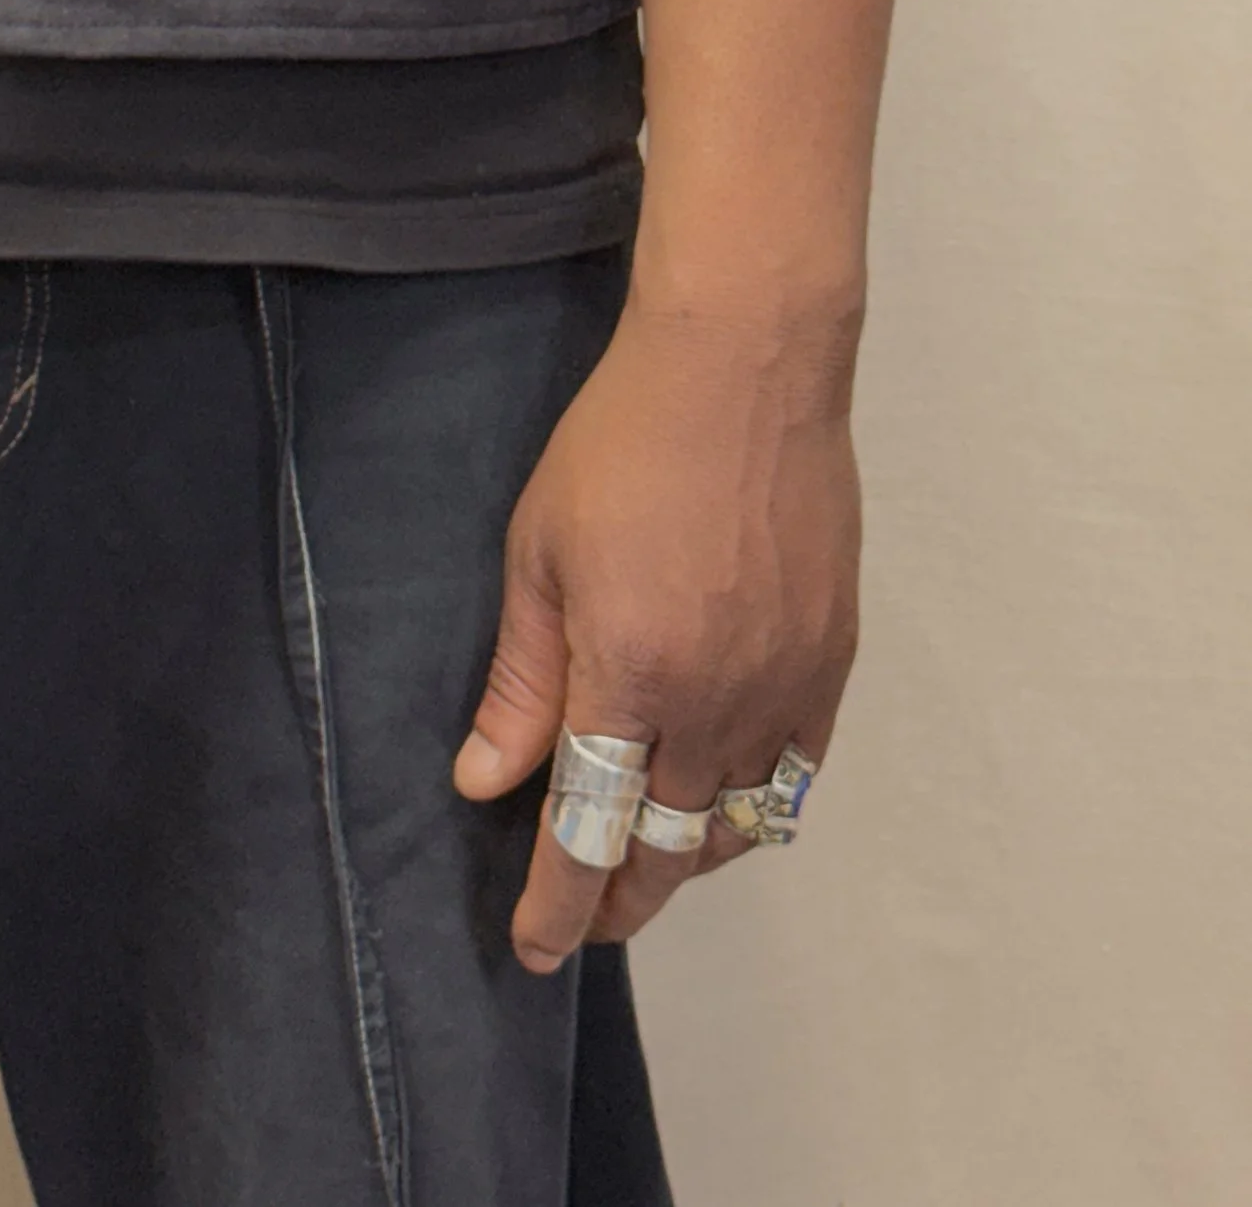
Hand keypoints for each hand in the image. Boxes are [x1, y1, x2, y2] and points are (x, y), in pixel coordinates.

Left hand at [452, 289, 860, 970]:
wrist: (742, 370)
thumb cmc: (624, 442)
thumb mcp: (538, 553)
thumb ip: (520, 678)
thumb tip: (486, 780)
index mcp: (630, 674)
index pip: (589, 828)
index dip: (558, 901)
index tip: (532, 946)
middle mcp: (715, 699)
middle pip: (669, 848)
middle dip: (619, 898)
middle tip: (582, 919)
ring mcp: (784, 684)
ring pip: (736, 824)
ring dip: (687, 862)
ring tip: (643, 865)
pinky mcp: (830, 660)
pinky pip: (795, 773)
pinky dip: (752, 809)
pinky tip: (719, 806)